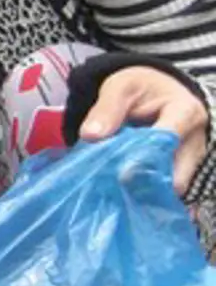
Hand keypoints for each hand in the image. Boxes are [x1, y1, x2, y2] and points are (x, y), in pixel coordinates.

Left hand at [80, 67, 208, 193]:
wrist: (156, 93)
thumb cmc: (140, 89)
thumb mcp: (121, 87)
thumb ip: (107, 109)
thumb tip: (90, 135)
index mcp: (185, 112)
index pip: (167, 139)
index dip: (143, 157)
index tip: (121, 174)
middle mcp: (195, 141)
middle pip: (176, 175)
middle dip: (145, 185)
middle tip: (114, 191)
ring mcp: (190, 161)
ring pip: (171, 189)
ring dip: (144, 194)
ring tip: (115, 196)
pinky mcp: (180, 174)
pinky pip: (165, 191)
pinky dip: (144, 196)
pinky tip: (121, 198)